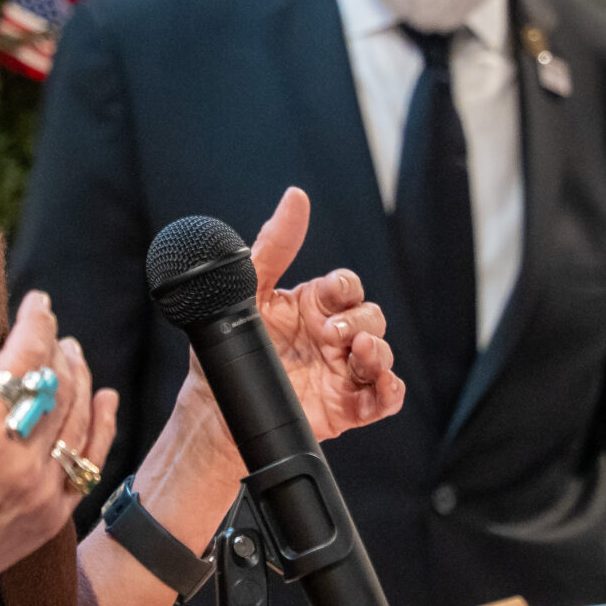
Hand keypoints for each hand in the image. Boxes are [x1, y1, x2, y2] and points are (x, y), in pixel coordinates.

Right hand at [0, 292, 120, 605]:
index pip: (25, 361)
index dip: (36, 325)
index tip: (38, 303)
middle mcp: (19, 460)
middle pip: (58, 387)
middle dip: (58, 350)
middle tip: (53, 330)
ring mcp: (40, 491)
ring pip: (79, 420)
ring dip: (81, 381)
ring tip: (73, 356)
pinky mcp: (50, 517)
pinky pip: (89, 464)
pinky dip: (102, 428)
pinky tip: (105, 400)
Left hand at [239, 187, 402, 441]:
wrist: (214, 408)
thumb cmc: (229, 347)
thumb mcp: (249, 289)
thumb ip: (275, 244)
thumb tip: (296, 197)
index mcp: (313, 306)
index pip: (347, 286)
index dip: (344, 287)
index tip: (331, 292)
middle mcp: (332, 336)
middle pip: (371, 317)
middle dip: (360, 321)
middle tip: (331, 334)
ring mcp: (342, 371)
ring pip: (382, 355)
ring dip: (379, 352)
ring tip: (359, 354)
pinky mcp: (347, 406)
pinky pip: (384, 398)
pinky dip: (390, 391)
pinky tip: (382, 385)